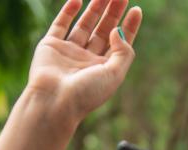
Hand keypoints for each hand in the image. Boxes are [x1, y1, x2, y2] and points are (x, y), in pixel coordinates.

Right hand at [24, 0, 142, 123]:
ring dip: (95, 8)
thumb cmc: (86, 93)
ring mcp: (69, 51)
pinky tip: (78, 0)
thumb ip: (123, 52)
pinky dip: (68, 11)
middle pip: (104, 30)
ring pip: (85, 25)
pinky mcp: (51, 45)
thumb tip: (118, 30)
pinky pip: (61, 24)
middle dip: (113, 12)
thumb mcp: (114, 75)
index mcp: (104, 69)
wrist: (55, 101)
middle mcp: (88, 60)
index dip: (129, 26)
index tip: (136, 10)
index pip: (120, 43)